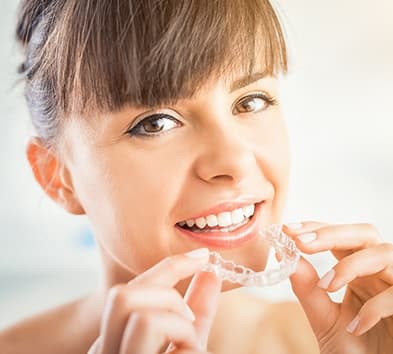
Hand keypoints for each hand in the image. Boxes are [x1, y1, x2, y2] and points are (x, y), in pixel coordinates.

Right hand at [87, 248, 221, 353]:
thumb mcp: (191, 342)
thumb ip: (198, 311)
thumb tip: (211, 272)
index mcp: (117, 338)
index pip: (131, 289)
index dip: (170, 266)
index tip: (203, 255)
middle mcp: (105, 348)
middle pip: (122, 291)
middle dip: (164, 291)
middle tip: (190, 315)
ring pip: (131, 303)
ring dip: (174, 315)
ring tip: (190, 344)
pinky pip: (147, 324)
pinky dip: (182, 335)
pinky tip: (191, 353)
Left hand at [284, 221, 392, 353]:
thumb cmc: (355, 349)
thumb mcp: (324, 319)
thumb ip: (307, 289)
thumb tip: (286, 256)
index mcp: (358, 270)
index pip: (339, 237)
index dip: (316, 228)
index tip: (287, 229)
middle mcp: (378, 272)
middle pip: (364, 234)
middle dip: (331, 233)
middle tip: (301, 242)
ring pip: (384, 253)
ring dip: (351, 265)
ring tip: (326, 285)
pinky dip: (374, 307)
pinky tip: (355, 327)